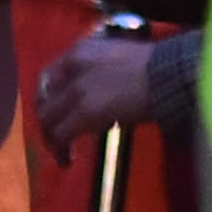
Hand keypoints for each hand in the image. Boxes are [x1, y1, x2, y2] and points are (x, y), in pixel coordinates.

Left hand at [37, 32, 160, 149]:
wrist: (168, 74)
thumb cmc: (155, 68)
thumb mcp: (117, 59)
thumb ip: (97, 73)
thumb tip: (93, 96)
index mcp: (80, 51)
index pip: (48, 77)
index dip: (47, 99)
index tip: (54, 115)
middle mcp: (72, 67)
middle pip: (44, 100)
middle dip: (47, 122)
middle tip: (55, 139)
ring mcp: (77, 90)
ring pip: (48, 119)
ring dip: (52, 139)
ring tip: (61, 153)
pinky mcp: (84, 112)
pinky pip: (61, 134)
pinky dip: (61, 149)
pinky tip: (68, 159)